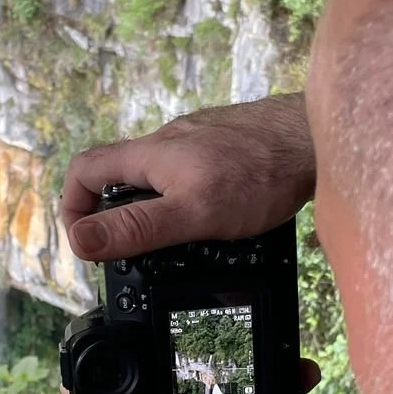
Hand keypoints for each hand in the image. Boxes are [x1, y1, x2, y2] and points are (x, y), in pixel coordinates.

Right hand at [63, 94, 314, 261]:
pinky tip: (216, 219)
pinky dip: (189, 198)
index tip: (84, 242)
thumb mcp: (193, 212)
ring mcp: (199, 141)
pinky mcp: (226, 146)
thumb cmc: (263, 172)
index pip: (85, 170)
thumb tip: (81, 241)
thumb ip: (137, 228)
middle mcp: (169, 141)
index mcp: (150, 154)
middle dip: (116, 216)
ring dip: (155, 209)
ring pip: (159, 176)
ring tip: (176, 245)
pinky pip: (191, 173)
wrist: (319, 140)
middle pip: (120, 175)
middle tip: (130, 253)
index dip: (72, 207)